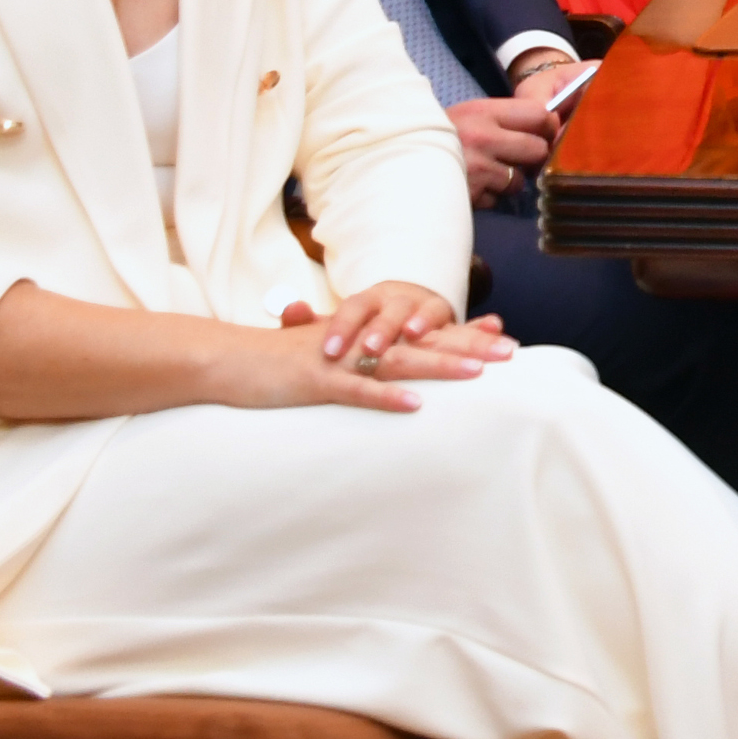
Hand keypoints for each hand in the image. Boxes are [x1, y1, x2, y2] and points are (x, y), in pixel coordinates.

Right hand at [243, 286, 510, 410]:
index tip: (503, 335)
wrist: (227, 359)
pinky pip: (356, 390)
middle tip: (511, 351)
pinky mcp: (316, 381)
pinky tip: (414, 405)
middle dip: (469, 347)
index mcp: (364, 338)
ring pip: (398, 361)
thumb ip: (361, 364)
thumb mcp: (327, 357)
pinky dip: (385, 397)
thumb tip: (397, 383)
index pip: (423, 333)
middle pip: (423, 343)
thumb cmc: (278, 365)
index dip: (462, 334)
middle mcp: (359, 343)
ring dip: (439, 366)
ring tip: (479, 374)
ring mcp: (339, 359)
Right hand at [444, 90, 556, 204]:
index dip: (547, 125)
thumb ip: (502, 119)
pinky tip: (469, 187)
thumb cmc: (436, 136)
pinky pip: (495, 200)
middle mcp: (482, 138)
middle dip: (532, 158)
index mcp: (482, 112)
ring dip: (507, 182)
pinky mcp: (469, 195)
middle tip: (518, 159)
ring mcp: (476, 169)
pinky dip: (487, 197)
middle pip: (538, 150)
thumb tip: (546, 123)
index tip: (544, 132)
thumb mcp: (467, 116)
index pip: (539, 114)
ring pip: (518, 180)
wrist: (391, 161)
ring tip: (484, 174)